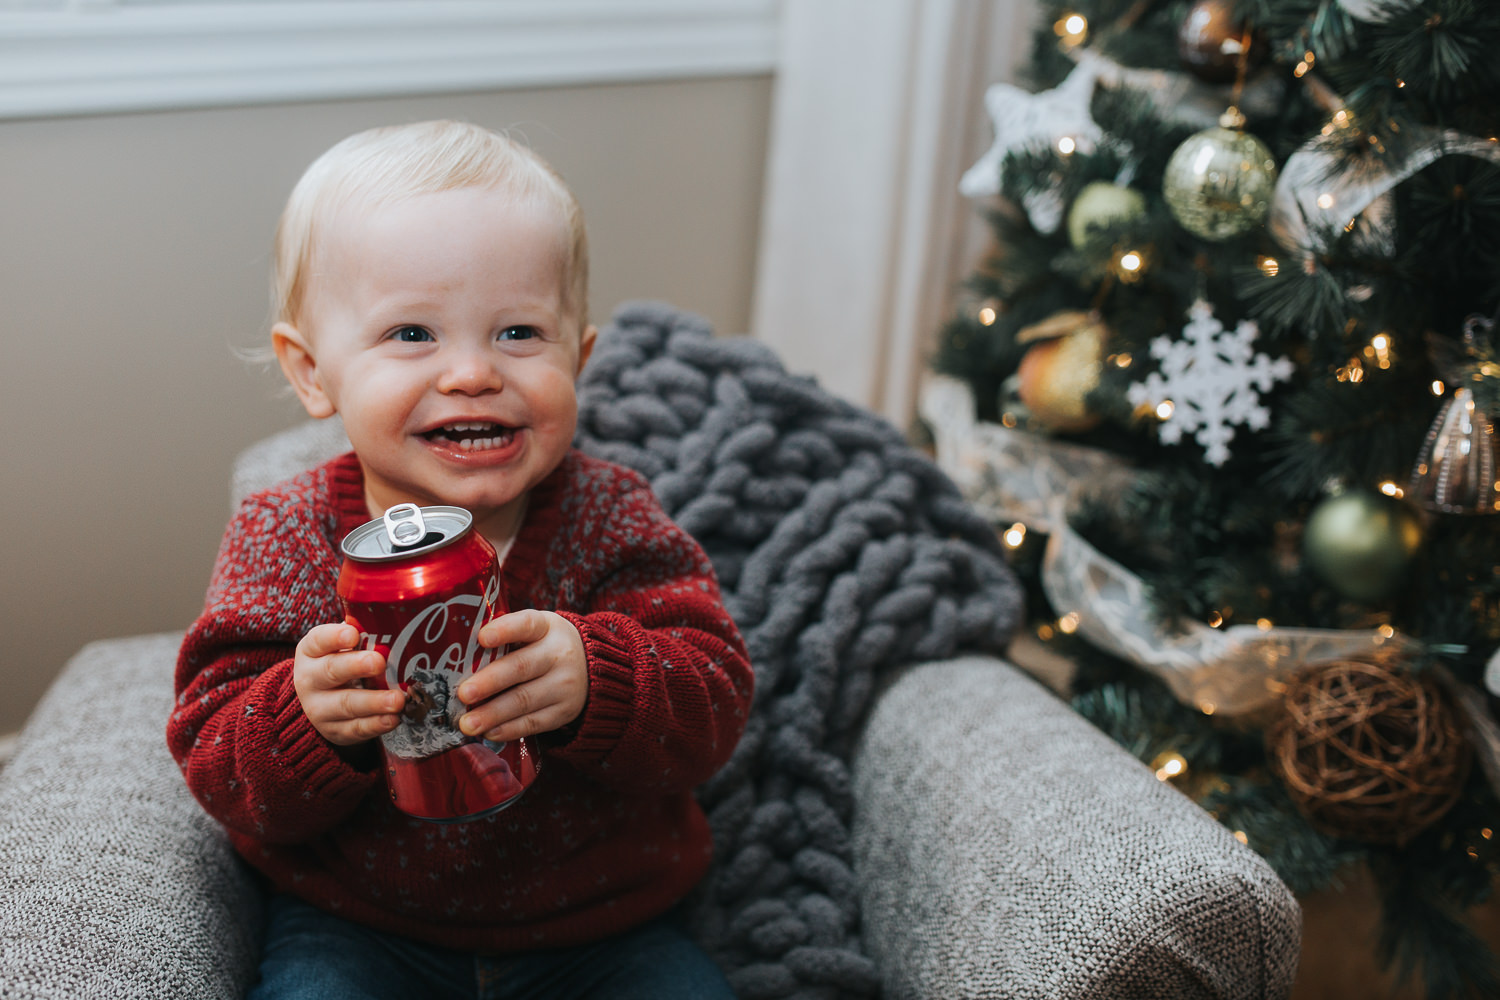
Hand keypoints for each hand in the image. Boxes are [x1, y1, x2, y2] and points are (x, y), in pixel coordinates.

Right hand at [292, 623, 405, 746]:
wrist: (322, 703)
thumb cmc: (343, 662)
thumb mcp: (344, 647)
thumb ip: (365, 634)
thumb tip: (400, 620)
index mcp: (312, 651)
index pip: (319, 640)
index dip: (334, 637)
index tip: (353, 635)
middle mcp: (310, 679)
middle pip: (331, 671)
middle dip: (356, 667)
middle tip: (379, 662)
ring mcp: (320, 708)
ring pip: (346, 704)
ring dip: (374, 702)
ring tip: (397, 699)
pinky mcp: (335, 731)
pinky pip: (355, 729)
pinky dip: (376, 725)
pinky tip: (393, 719)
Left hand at [455, 610, 587, 741]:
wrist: (590, 667)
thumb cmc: (544, 646)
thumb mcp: (534, 631)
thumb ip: (505, 638)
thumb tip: (457, 656)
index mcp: (546, 627)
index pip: (526, 624)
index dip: (504, 630)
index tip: (481, 638)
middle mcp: (559, 654)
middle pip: (522, 667)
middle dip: (490, 682)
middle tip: (463, 693)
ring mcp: (564, 685)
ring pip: (525, 700)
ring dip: (493, 713)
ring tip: (467, 724)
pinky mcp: (563, 711)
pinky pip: (534, 723)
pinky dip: (509, 729)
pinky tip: (488, 732)